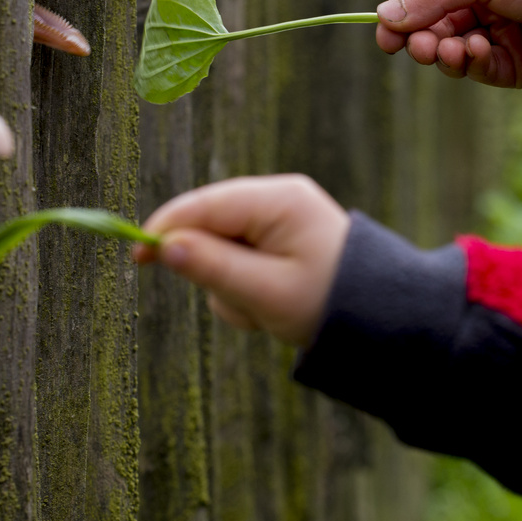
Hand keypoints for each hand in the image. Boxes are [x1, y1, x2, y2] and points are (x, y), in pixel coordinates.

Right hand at [132, 175, 348, 347]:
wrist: (383, 321)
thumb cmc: (329, 304)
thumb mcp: (267, 292)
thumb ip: (214, 268)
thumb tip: (166, 247)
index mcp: (279, 201)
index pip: (205, 205)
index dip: (167, 228)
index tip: (138, 257)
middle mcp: (278, 200)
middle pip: (210, 226)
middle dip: (215, 270)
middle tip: (246, 302)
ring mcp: (280, 220)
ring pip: (222, 250)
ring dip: (232, 287)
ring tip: (268, 308)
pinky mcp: (280, 241)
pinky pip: (241, 261)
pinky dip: (246, 288)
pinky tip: (272, 305)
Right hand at [375, 0, 521, 88]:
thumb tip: (385, 13)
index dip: (401, 10)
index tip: (384, 32)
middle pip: (432, 23)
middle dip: (420, 36)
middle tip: (416, 46)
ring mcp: (498, 32)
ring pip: (450, 49)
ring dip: (442, 51)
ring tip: (448, 49)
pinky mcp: (514, 65)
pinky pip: (477, 69)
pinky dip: (467, 64)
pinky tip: (471, 53)